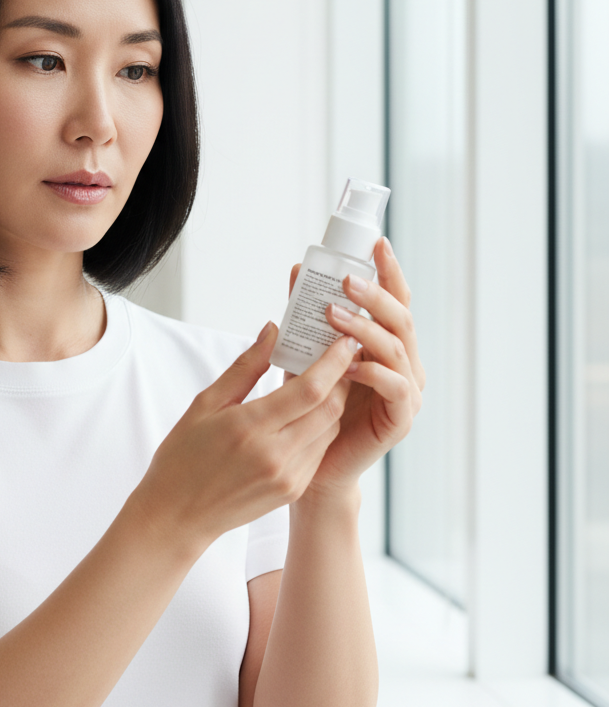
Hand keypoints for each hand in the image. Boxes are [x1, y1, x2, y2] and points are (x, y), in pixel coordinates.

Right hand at [135, 321, 359, 555]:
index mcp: (250, 428)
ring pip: (330, 429)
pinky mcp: (293, 489)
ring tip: (327, 377)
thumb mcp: (206, 404)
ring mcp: (288, 477)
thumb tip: (272, 331)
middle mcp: (276, 456)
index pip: (309, 390)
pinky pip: (319, 449)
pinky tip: (310, 410)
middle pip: (330, 409)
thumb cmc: (184, 455)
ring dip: (334, 401)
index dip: (333, 362)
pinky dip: (321, 425)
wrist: (178, 515)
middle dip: (342, 378)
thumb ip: (245, 367)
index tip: (344, 339)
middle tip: (339, 353)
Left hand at [286, 237, 424, 502]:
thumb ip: (307, 314)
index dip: (390, 271)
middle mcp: (404, 362)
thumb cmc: (311, 405)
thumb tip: (299, 269)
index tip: (376, 243)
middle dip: (375, 294)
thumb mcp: (306, 351)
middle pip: (400, 317)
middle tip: (346, 279)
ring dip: (365, 328)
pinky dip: (372, 371)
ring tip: (332, 314)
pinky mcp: (401, 418)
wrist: (314, 464)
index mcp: (387, 343)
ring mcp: (407, 391)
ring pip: (396, 348)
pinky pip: (395, 387)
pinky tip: (348, 364)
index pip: (394, 299)